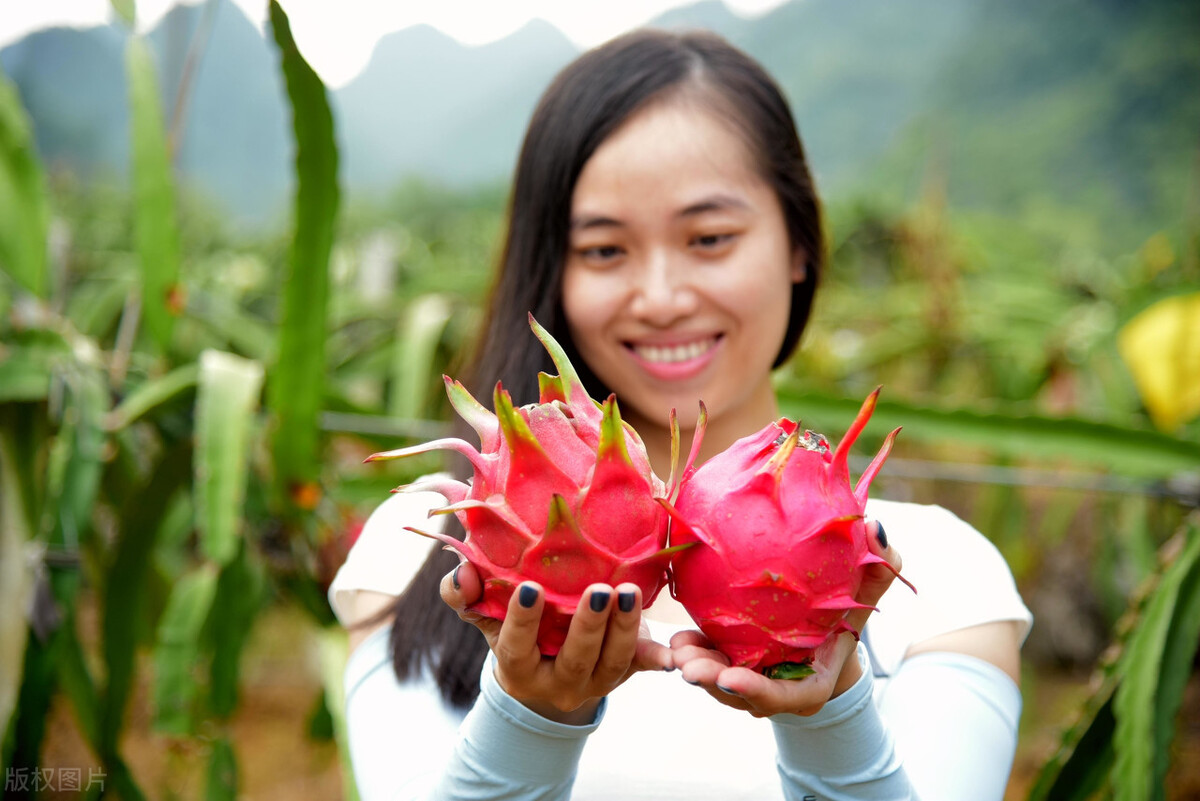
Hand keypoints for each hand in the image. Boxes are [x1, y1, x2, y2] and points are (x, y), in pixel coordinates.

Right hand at [440, 563, 671, 723]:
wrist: (547, 668)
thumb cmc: (512, 630)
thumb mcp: (484, 616)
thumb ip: (463, 594)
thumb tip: (462, 572)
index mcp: (519, 670)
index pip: (517, 648)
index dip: (523, 621)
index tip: (530, 587)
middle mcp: (558, 684)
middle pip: (576, 659)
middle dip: (588, 626)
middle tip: (599, 589)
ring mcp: (596, 682)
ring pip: (614, 662)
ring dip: (625, 628)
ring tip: (631, 591)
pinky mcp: (625, 672)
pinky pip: (643, 667)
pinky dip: (658, 658)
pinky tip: (672, 651)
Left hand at [669, 520, 901, 717]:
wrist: (827, 623)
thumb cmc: (850, 607)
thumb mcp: (869, 590)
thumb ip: (879, 566)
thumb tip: (874, 526)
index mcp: (809, 681)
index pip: (782, 697)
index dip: (756, 691)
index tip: (731, 678)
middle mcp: (776, 686)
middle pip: (740, 693)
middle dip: (713, 682)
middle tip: (689, 667)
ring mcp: (751, 675)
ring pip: (717, 679)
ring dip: (696, 666)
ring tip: (677, 649)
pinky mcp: (730, 659)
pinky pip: (708, 660)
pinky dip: (692, 651)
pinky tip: (675, 638)